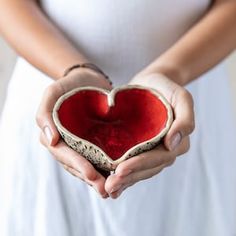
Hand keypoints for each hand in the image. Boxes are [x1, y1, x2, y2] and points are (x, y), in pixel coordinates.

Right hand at [36, 68, 111, 197]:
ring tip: (113, 190)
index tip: (92, 174)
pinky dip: (106, 169)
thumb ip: (45, 114)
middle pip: (76, 166)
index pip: (64, 155)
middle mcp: (67, 144)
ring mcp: (81, 145)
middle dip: (90, 178)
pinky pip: (99, 158)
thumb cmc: (69, 85)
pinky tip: (118, 177)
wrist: (88, 80)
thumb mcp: (53, 93)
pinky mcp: (95, 143)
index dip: (77, 165)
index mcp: (55, 136)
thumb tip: (50, 141)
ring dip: (99, 179)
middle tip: (105, 190)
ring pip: (88, 166)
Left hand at [105, 73, 194, 197]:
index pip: (159, 158)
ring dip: (124, 181)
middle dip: (129, 178)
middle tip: (109, 186)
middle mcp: (165, 150)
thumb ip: (185, 119)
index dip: (140, 164)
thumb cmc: (167, 89)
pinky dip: (123, 176)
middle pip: (148, 169)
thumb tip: (173, 143)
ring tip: (107, 189)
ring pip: (140, 171)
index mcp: (177, 141)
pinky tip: (109, 183)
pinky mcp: (140, 149)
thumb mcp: (181, 98)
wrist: (152, 83)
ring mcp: (152, 151)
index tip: (121, 169)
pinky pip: (133, 165)